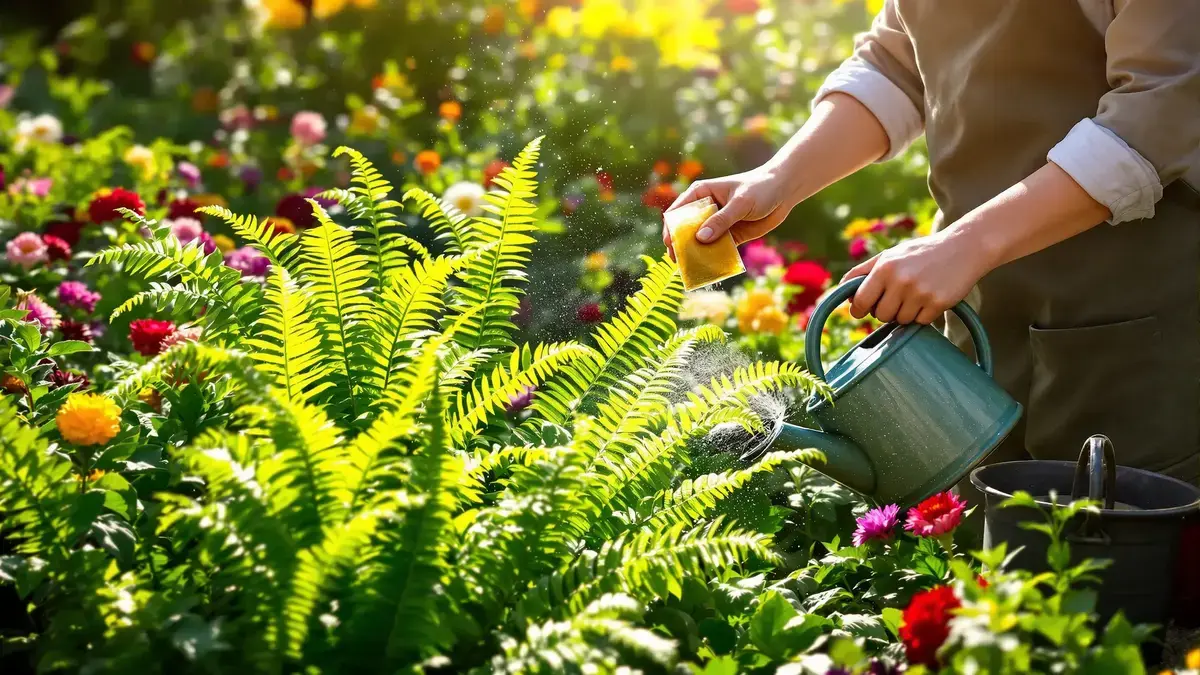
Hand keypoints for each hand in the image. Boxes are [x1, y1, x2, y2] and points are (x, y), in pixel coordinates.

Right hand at [662, 167, 793, 260]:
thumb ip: (721, 220)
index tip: (670, 243)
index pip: (678, 211)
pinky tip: (711, 270)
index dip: (671, 228)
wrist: (784, 192)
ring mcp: (717, 224)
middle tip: (677, 262)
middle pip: (686, 230)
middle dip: (682, 245)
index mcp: (701, 194)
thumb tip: (700, 238)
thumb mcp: (740, 203)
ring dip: (697, 255)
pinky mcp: (730, 236)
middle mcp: (705, 210)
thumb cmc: (760, 188)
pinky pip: (718, 250)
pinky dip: (714, 259)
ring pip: (701, 243)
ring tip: (691, 270)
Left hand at [841, 230, 992, 324]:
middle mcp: (900, 280)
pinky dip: (923, 315)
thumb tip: (842, 290)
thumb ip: (863, 271)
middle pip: (880, 315)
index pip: (860, 301)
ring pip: (900, 320)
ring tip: (915, 295)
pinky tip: (929, 298)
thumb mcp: (890, 255)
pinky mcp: (938, 303)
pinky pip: (920, 322)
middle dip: (885, 311)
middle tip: (896, 299)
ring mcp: (920, 293)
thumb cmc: (921, 253)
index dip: (858, 310)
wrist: (964, 247)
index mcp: (884, 267)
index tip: (862, 311)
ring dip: (905, 313)